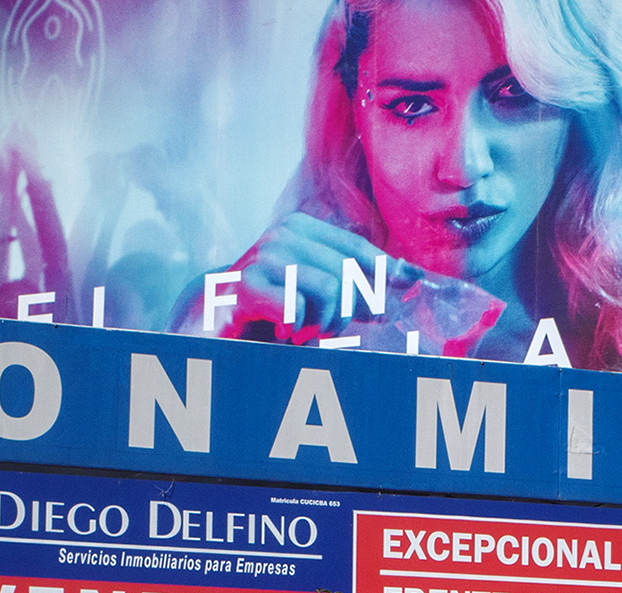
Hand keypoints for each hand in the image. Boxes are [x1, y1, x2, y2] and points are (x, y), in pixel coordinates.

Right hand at [220, 213, 402, 339]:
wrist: (210, 320)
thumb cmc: (270, 311)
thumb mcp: (316, 294)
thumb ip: (357, 285)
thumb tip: (411, 276)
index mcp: (304, 231)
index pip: (360, 251)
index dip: (384, 275)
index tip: (395, 296)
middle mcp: (284, 236)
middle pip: (350, 274)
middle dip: (348, 313)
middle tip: (325, 331)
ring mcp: (264, 258)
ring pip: (330, 290)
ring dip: (323, 325)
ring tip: (302, 333)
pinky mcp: (246, 285)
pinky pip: (297, 307)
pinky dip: (296, 329)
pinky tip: (281, 333)